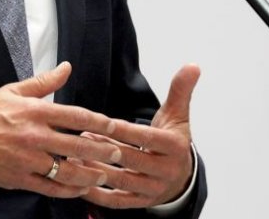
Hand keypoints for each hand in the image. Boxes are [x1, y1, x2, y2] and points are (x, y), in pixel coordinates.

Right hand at [0, 62, 123, 197]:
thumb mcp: (15, 91)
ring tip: (104, 174)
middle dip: (102, 151)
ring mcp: (28, 160)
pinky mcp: (21, 179)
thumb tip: (66, 67)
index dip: (98, 122)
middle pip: (77, 146)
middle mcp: (35, 136)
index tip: (113, 125)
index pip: (75, 116)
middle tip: (119, 153)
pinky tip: (80, 188)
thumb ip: (44, 81)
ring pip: (67, 171)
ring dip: (90, 174)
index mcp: (35, 112)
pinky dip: (68, 190)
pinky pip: (50, 188)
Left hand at [82, 64, 199, 208]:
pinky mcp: (141, 203)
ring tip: (75, 158)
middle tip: (82, 137)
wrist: (181, 177)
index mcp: (174, 147)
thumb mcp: (177, 115)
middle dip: (106, 149)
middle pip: (132, 160)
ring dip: (97, 170)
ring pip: (122, 181)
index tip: (103, 122)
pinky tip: (79, 184)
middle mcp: (166, 171)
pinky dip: (98, 194)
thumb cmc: (172, 141)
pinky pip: (118, 201)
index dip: (125, 130)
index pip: (147, 138)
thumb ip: (180, 90)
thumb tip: (193, 65)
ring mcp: (153, 189)